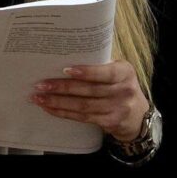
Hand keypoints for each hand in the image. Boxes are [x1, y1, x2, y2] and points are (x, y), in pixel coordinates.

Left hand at [31, 61, 148, 142]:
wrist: (137, 115)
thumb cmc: (120, 86)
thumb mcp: (118, 72)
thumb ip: (100, 64)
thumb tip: (65, 55)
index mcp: (125, 72)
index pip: (105, 72)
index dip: (86, 72)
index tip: (65, 70)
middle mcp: (124, 90)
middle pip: (88, 90)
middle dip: (62, 87)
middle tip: (41, 85)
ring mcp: (117, 108)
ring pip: (82, 105)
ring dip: (57, 102)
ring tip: (39, 97)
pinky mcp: (110, 122)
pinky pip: (82, 117)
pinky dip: (63, 113)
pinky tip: (49, 108)